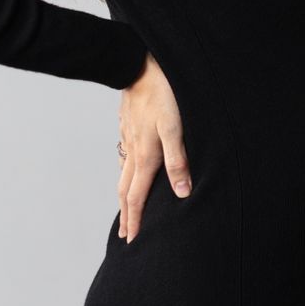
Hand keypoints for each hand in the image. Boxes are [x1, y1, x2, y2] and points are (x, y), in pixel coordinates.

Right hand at [117, 52, 191, 242]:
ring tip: (125, 209)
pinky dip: (124, 172)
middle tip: (124, 235)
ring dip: (123, 195)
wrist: (138, 64)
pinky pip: (124, 156)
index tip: (133, 240)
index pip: (138, 196)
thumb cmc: (163, 94)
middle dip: (127, 215)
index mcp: (145, 156)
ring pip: (123, 174)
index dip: (137, 219)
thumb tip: (181, 193)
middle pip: (126, 190)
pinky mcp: (127, 126)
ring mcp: (128, 138)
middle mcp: (133, 151)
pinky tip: (127, 170)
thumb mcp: (175, 127)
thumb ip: (178, 160)